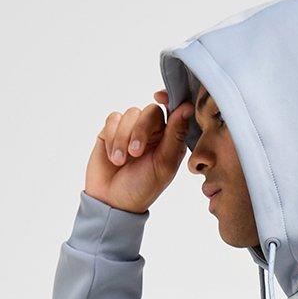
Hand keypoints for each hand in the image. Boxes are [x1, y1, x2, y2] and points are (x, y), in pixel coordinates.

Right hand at [84, 90, 192, 214]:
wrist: (112, 201)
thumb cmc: (142, 188)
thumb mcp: (163, 165)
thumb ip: (175, 135)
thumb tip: (186, 107)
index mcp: (170, 140)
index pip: (173, 110)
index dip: (168, 99)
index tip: (159, 97)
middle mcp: (152, 132)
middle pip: (150, 111)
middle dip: (141, 131)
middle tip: (135, 153)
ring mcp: (131, 129)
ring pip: (129, 114)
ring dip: (123, 138)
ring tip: (120, 161)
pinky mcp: (112, 130)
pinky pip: (112, 119)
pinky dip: (112, 138)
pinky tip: (113, 156)